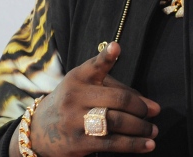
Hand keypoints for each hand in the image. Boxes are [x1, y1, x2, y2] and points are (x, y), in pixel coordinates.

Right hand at [14, 43, 159, 156]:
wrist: (39, 130)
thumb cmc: (73, 103)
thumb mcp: (86, 88)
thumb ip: (118, 91)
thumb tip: (151, 106)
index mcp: (78, 78)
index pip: (94, 66)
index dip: (106, 57)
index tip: (116, 47)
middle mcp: (75, 97)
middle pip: (118, 99)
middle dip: (141, 108)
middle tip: (153, 113)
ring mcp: (75, 120)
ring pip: (117, 122)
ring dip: (141, 128)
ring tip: (153, 130)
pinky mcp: (78, 142)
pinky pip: (112, 143)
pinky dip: (134, 144)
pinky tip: (147, 144)